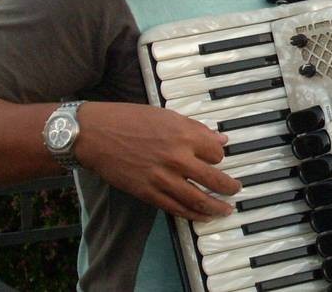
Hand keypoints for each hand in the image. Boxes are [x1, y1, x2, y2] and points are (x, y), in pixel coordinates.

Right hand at [75, 102, 240, 220]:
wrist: (95, 134)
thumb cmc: (129, 119)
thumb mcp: (167, 116)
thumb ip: (196, 129)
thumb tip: (220, 138)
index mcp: (185, 135)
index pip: (217, 152)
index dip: (219, 155)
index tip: (216, 158)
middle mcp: (178, 158)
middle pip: (214, 178)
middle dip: (229, 187)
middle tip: (236, 189)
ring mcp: (163, 178)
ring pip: (198, 198)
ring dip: (216, 207)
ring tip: (225, 210)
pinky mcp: (148, 193)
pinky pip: (176, 208)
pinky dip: (192, 214)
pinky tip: (202, 216)